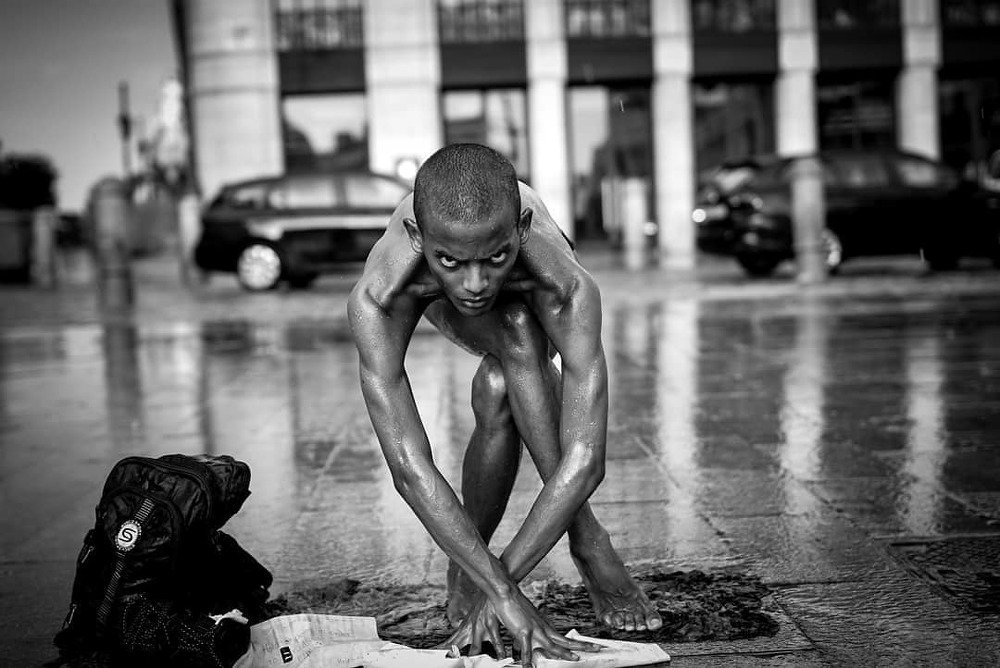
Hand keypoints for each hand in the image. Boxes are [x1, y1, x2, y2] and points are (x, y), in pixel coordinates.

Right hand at [442, 588, 601, 666]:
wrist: (505, 591)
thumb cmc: (511, 606)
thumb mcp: (521, 625)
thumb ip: (525, 639)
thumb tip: (525, 651)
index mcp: (543, 627)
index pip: (562, 637)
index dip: (575, 643)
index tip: (587, 646)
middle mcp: (542, 628)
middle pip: (565, 641)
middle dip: (581, 646)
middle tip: (598, 648)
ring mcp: (535, 629)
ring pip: (554, 645)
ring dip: (566, 653)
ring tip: (578, 659)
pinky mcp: (524, 630)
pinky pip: (527, 649)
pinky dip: (527, 660)